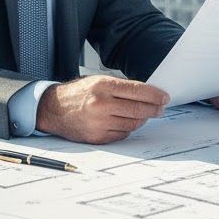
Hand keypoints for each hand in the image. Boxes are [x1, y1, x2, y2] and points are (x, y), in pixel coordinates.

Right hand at [36, 75, 168, 143]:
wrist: (54, 109)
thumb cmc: (78, 93)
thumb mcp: (98, 81)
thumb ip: (121, 87)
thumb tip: (148, 94)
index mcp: (103, 86)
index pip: (138, 91)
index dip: (155, 95)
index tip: (164, 97)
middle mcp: (101, 104)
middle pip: (139, 109)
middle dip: (154, 109)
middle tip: (160, 108)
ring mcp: (99, 123)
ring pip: (133, 124)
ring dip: (142, 119)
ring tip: (143, 114)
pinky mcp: (97, 137)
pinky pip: (122, 135)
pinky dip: (128, 129)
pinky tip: (126, 122)